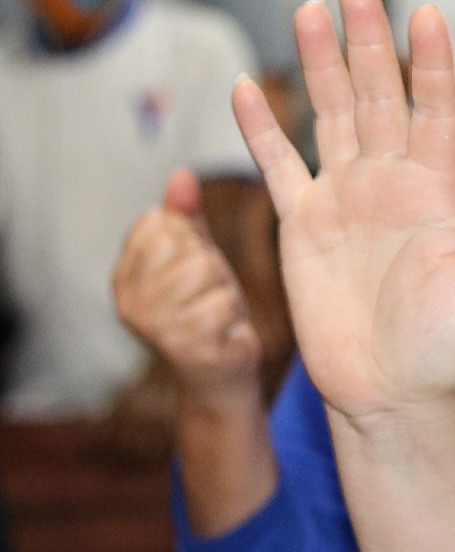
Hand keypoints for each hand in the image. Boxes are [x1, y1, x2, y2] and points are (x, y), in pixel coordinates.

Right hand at [115, 166, 266, 402]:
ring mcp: (152, 325)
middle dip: (209, 262)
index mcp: (124, 275)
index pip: (159, 221)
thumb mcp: (197, 257)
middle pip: (182, 243)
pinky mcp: (183, 346)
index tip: (193, 266)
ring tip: (216, 311)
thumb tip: (182, 173)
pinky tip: (223, 331)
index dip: (190, 236)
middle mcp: (128, 300)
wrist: (222, 377)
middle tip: (209, 292)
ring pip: (204, 269)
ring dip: (223, 288)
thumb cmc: (209, 311)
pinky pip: (223, 302)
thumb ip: (186, 217)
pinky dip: (233, 314)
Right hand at [230, 0, 454, 426]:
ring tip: (309, 9)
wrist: (397, 395)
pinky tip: (247, 86)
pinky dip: (261, 128)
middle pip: (380, 96)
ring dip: (320, 64)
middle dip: (368, 40)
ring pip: (332, 115)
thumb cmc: (452, 345)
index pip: (436, 109)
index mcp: (441, 189)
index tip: (426, 11)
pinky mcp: (304, 227)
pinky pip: (279, 166)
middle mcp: (393, 182)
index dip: (431, 62)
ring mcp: (346, 200)